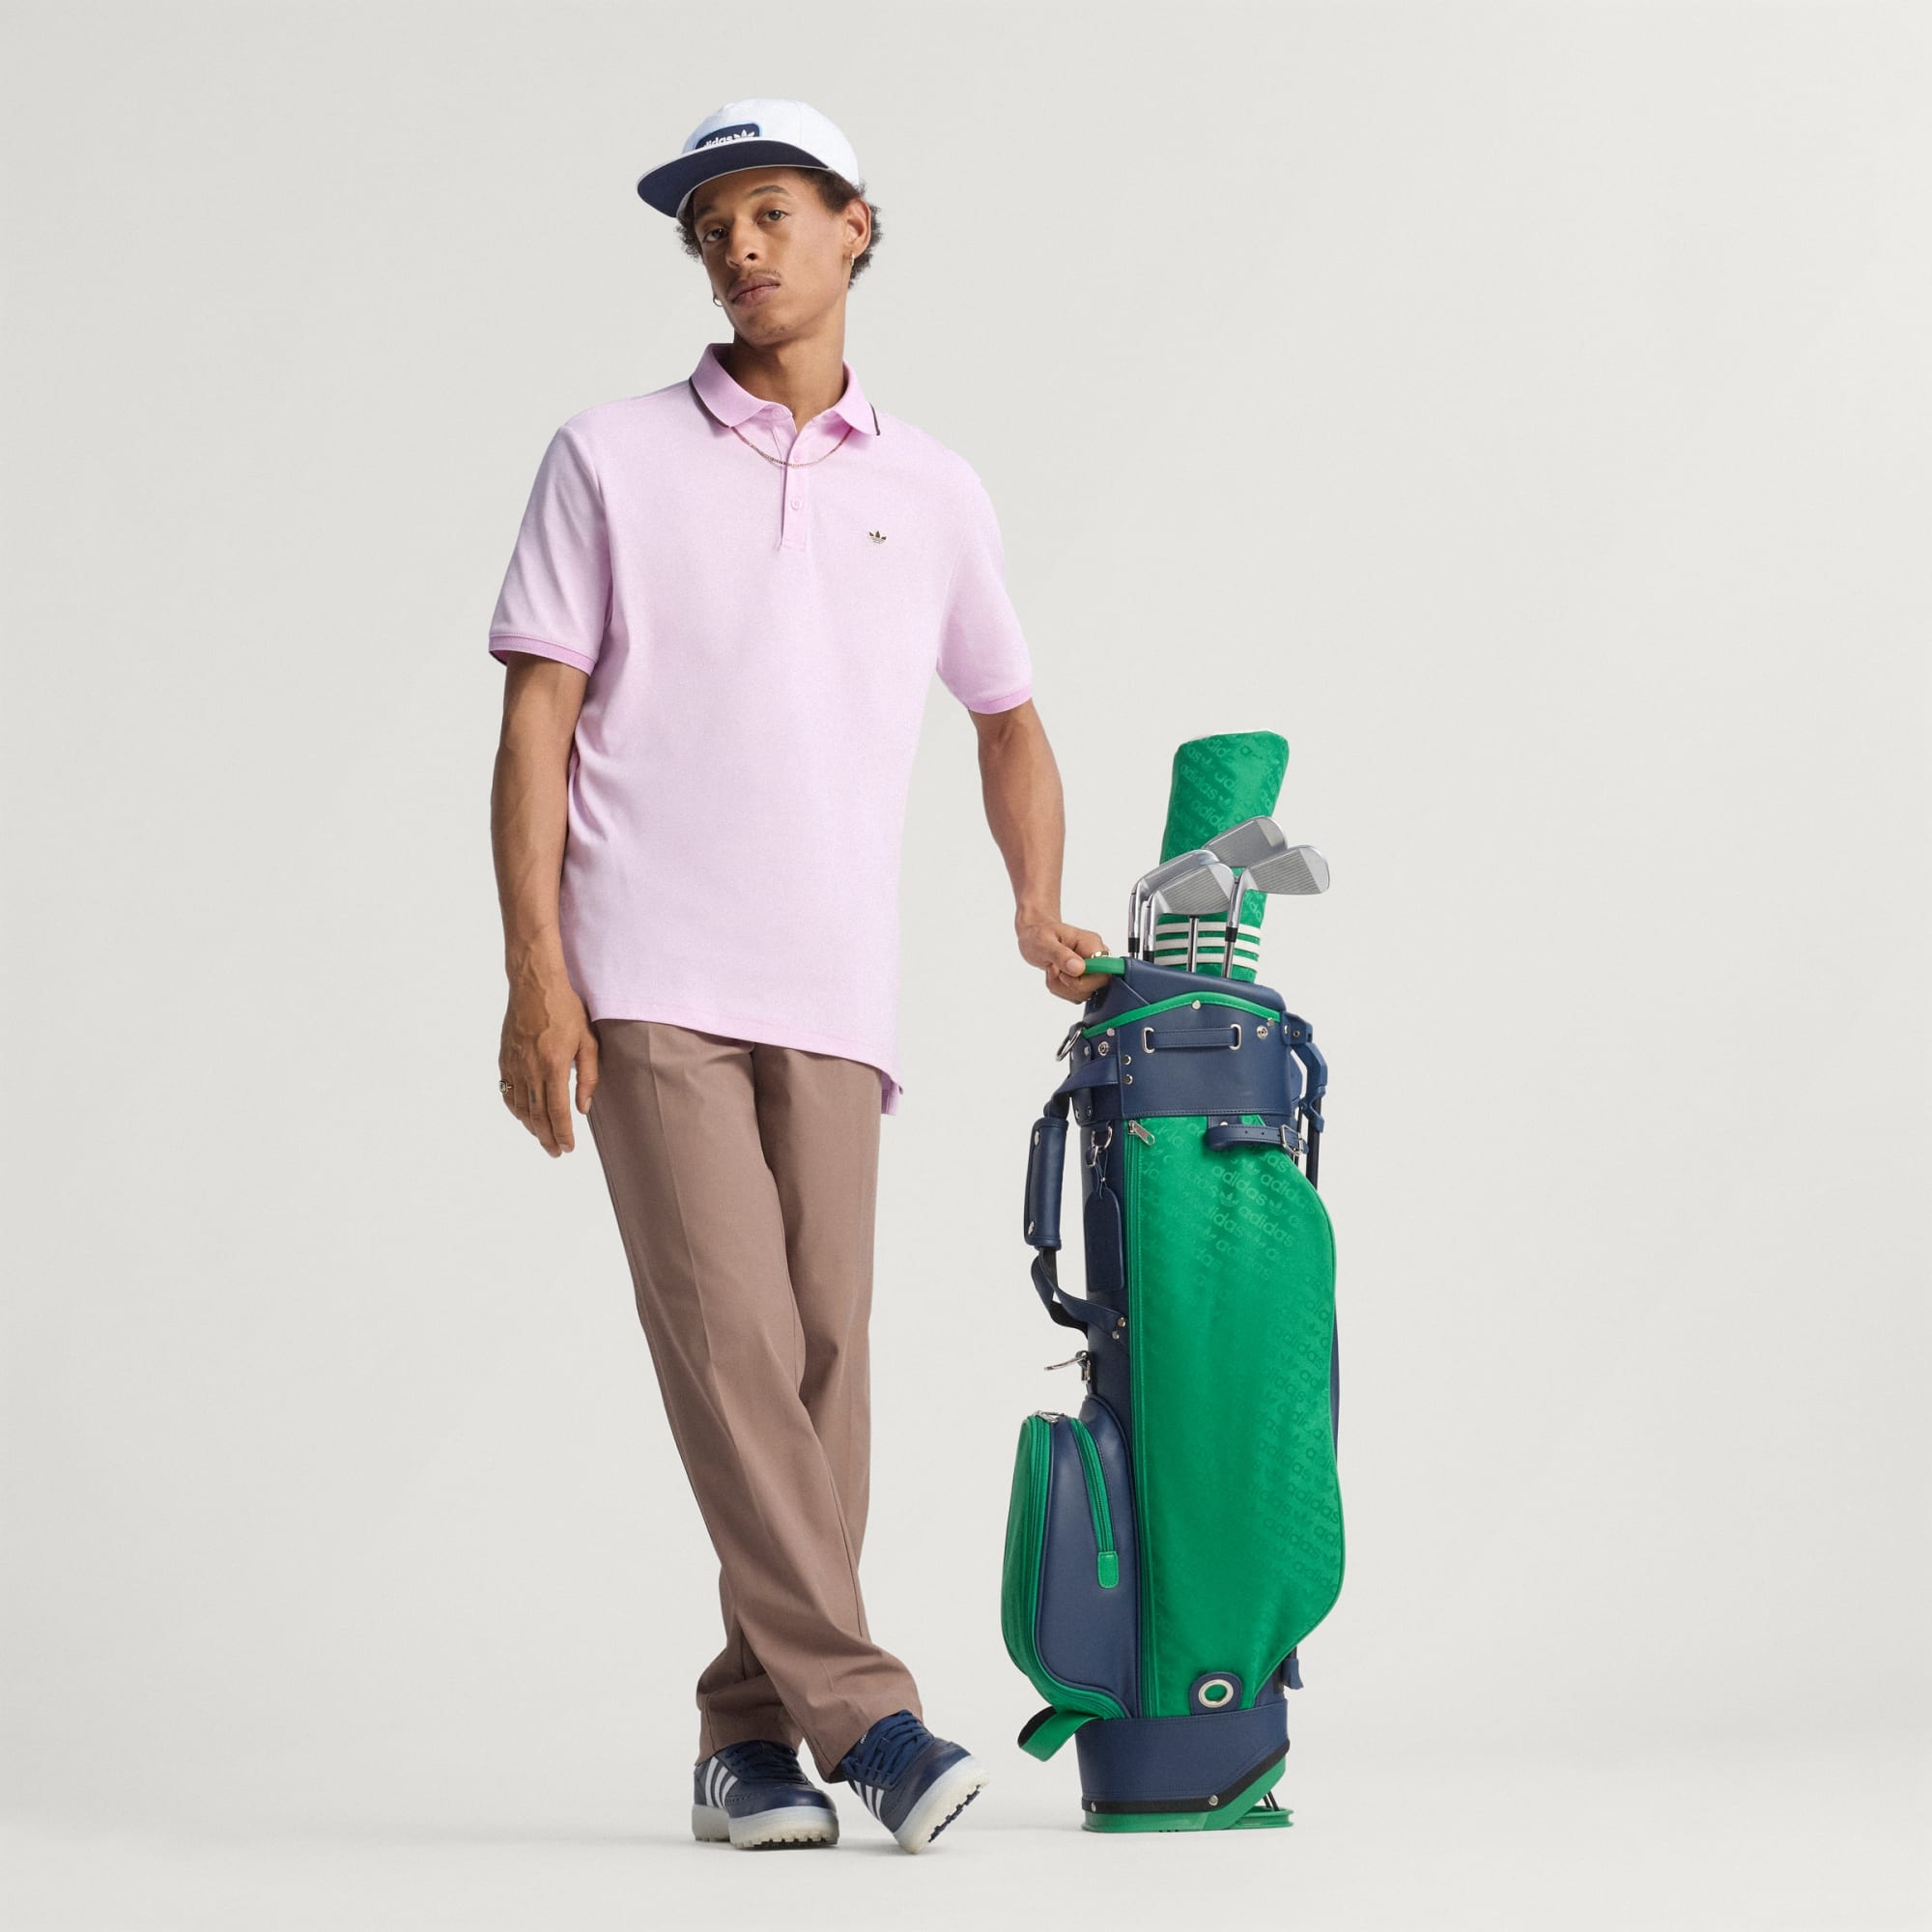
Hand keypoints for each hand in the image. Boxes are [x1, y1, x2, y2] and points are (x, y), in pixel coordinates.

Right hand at [499, 970, 599, 1155]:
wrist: (534, 986)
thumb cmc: (566, 1010)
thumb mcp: (587, 1041)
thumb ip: (588, 1076)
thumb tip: (583, 1108)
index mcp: (553, 1065)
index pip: (557, 1111)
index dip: (563, 1134)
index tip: (568, 1148)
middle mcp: (530, 1069)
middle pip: (537, 1115)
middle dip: (547, 1138)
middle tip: (556, 1152)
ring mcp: (514, 1065)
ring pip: (521, 1107)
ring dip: (532, 1127)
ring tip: (544, 1138)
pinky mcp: (504, 1059)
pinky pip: (507, 1092)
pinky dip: (516, 1110)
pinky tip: (524, 1117)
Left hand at [1017, 917, 1111, 1004]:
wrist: (1034, 938)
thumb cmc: (1038, 935)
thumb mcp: (1044, 942)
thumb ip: (1061, 955)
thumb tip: (1079, 968)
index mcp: (1092, 943)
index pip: (1104, 971)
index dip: (1085, 980)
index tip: (1064, 973)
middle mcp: (1097, 956)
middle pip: (1097, 985)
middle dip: (1070, 985)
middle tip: (1055, 970)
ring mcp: (1093, 969)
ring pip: (1085, 993)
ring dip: (1062, 987)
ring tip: (1053, 970)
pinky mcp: (1085, 980)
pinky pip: (1077, 996)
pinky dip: (1061, 990)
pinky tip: (1056, 976)